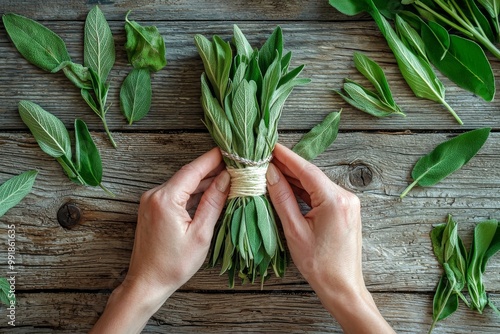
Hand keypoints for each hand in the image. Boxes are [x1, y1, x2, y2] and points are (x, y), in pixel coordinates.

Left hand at [91, 147, 229, 333]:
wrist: (146, 283)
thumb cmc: (174, 264)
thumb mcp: (200, 234)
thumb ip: (213, 202)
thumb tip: (227, 178)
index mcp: (166, 199)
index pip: (193, 170)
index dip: (213, 158)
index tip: (231, 149)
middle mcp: (154, 194)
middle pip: (188, 174)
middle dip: (212, 168)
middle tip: (235, 163)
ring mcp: (151, 200)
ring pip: (183, 183)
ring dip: (204, 181)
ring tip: (228, 177)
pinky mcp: (152, 208)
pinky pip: (176, 193)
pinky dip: (193, 192)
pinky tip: (210, 192)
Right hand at [266, 143, 393, 332]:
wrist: (343, 287)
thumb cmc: (319, 265)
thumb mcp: (295, 231)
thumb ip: (282, 199)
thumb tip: (270, 174)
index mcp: (334, 200)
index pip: (306, 170)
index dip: (286, 156)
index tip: (270, 145)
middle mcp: (345, 196)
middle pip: (311, 175)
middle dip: (287, 167)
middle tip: (265, 157)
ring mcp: (348, 203)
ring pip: (316, 184)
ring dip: (294, 178)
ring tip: (271, 170)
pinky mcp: (345, 210)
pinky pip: (321, 194)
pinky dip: (304, 190)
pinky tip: (287, 186)